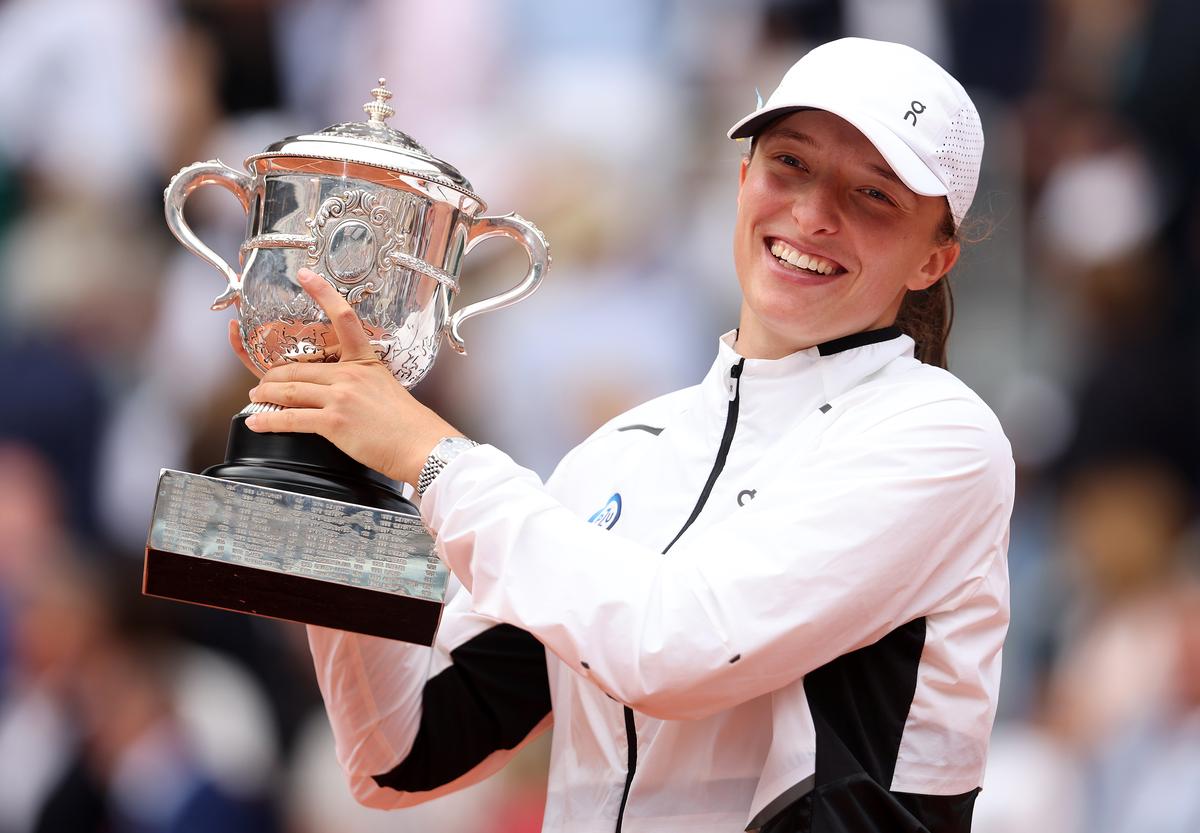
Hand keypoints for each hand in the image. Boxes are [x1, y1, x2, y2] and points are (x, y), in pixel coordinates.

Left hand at [244, 267, 461, 485]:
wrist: (421, 445)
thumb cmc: (407, 424)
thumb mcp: (386, 388)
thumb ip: (361, 383)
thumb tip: (341, 391)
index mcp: (365, 362)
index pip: (344, 318)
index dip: (323, 292)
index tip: (306, 275)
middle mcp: (350, 374)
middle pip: (298, 368)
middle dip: (272, 376)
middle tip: (263, 383)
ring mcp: (341, 397)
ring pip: (289, 390)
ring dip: (266, 395)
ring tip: (257, 398)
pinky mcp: (334, 421)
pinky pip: (290, 418)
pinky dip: (268, 420)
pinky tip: (257, 421)